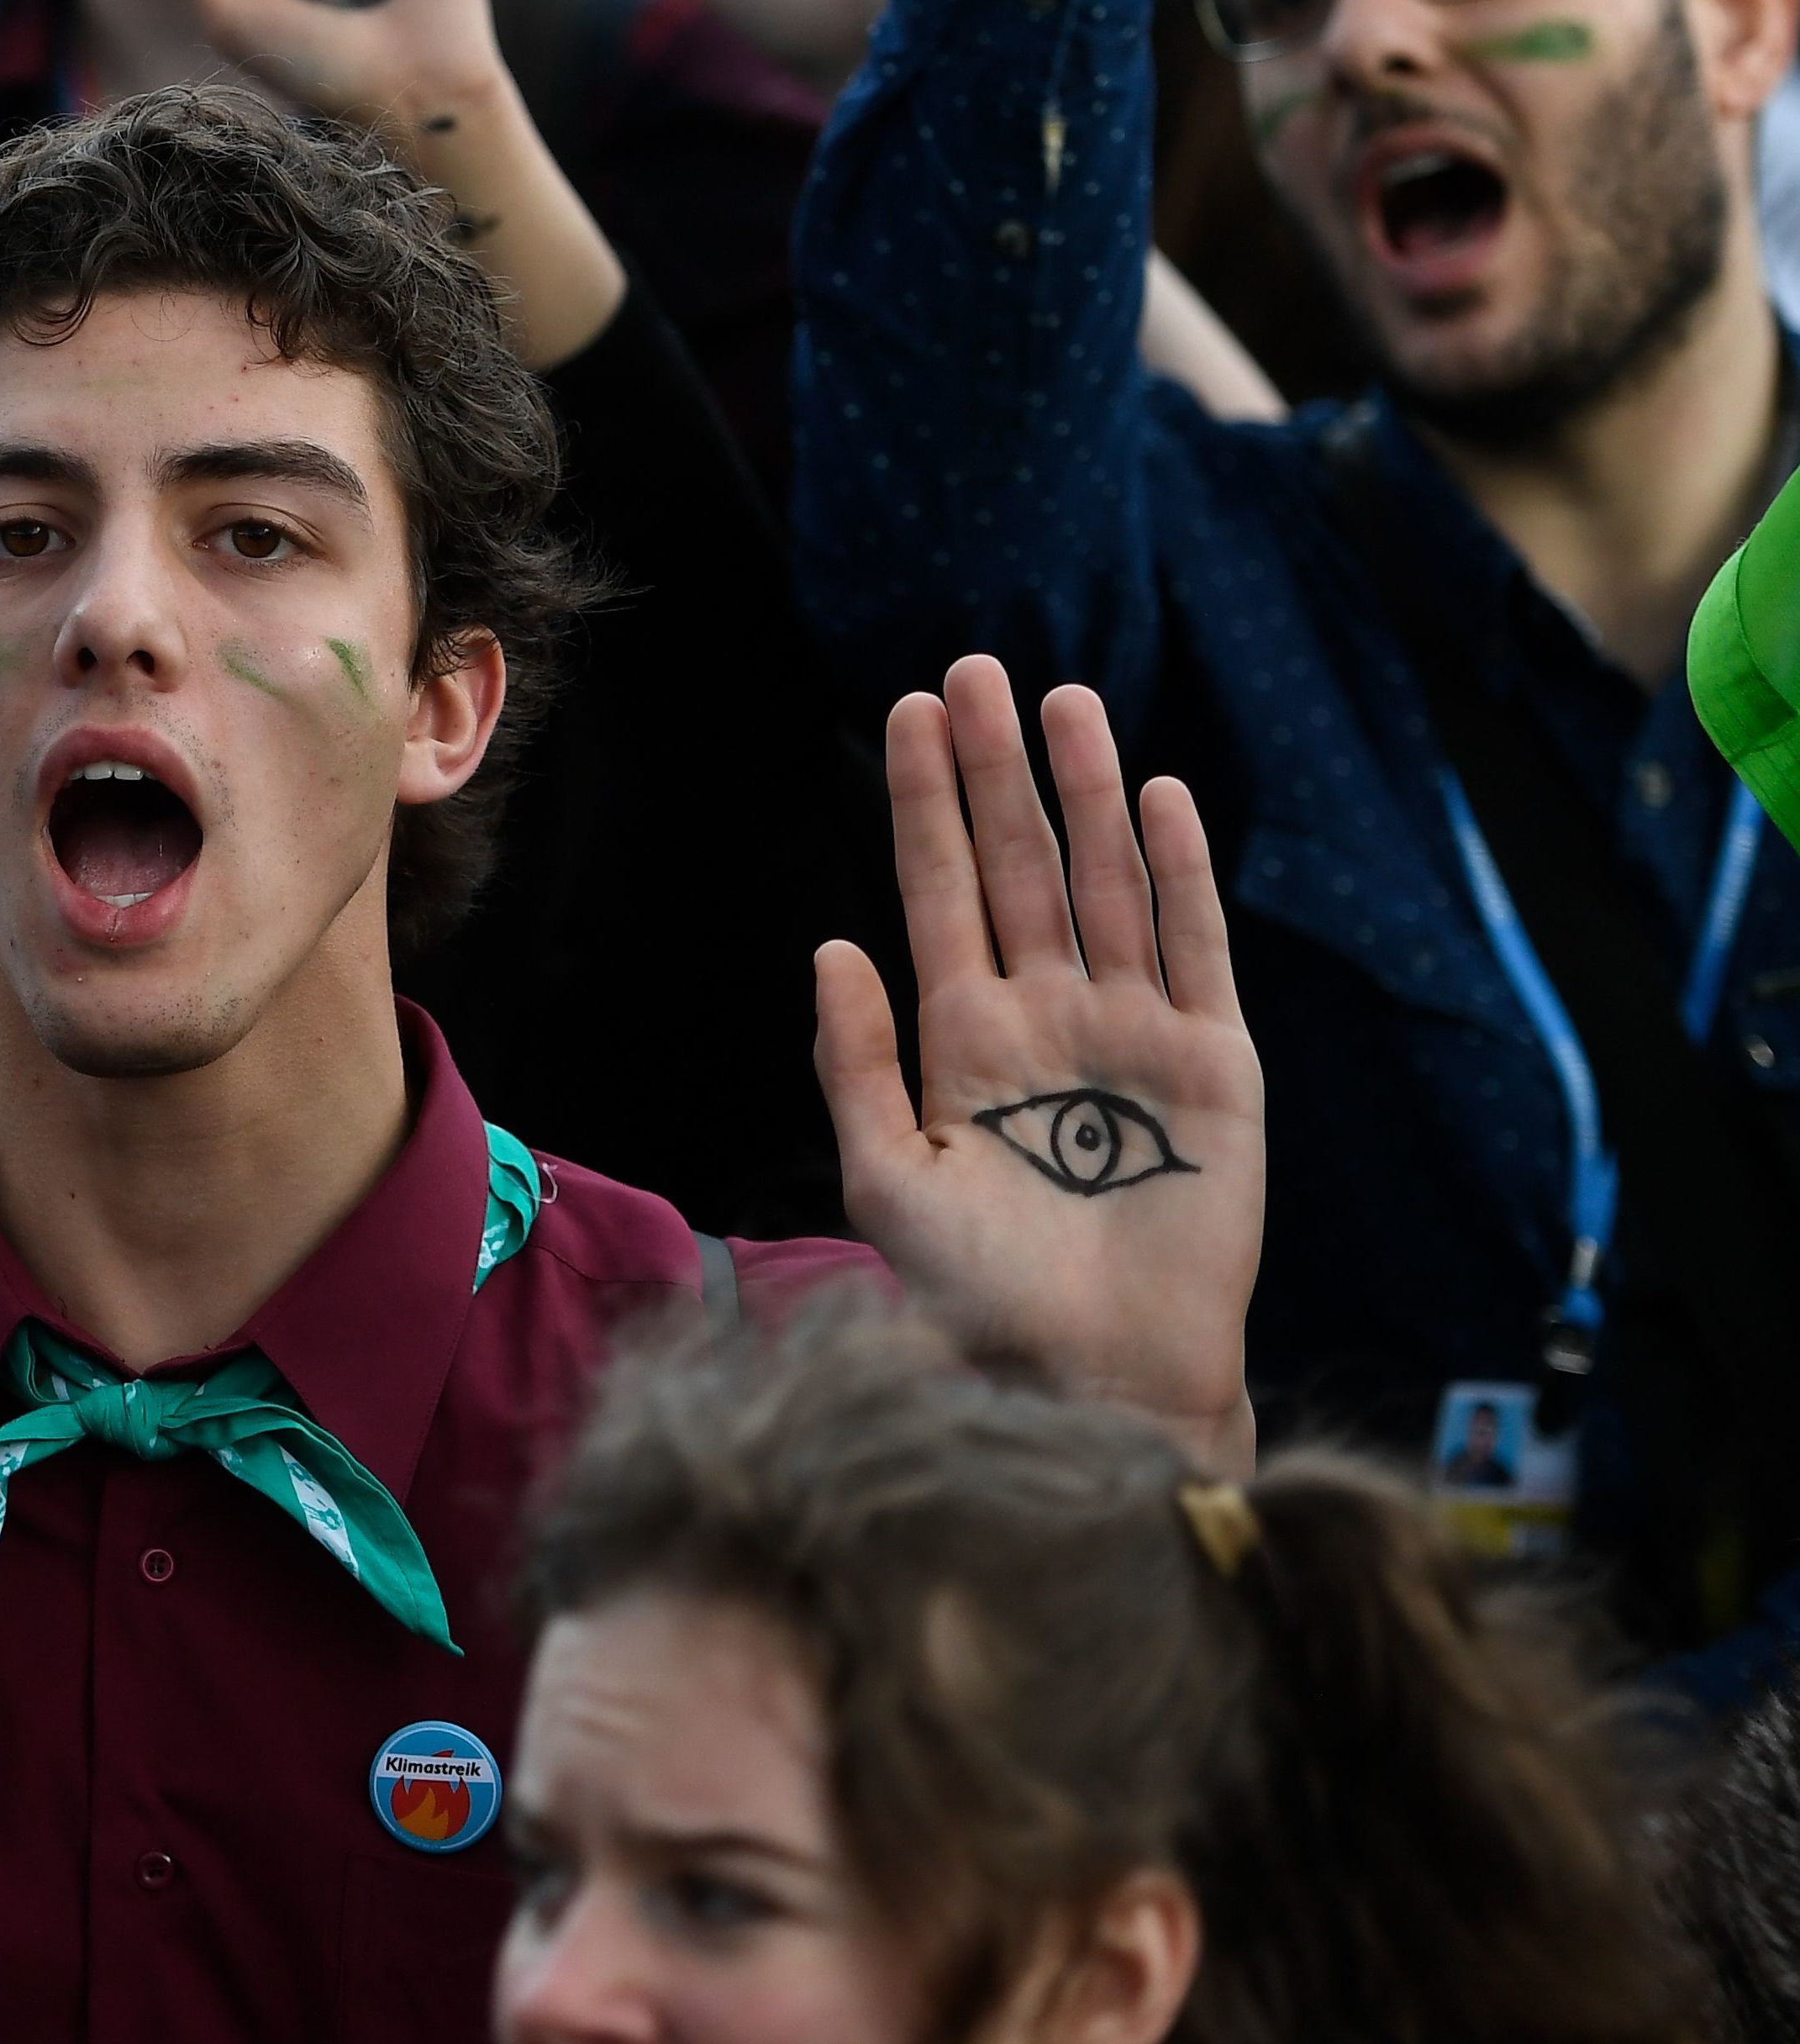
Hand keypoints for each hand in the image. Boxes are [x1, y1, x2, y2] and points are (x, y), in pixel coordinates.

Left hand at [814, 657, 1263, 1472]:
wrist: (1091, 1374)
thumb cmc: (977, 1295)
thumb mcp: (883, 1177)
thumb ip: (853, 1061)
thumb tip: (832, 944)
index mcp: (963, 1036)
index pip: (937, 888)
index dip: (923, 799)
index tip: (907, 709)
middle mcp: (1046, 1016)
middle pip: (1018, 865)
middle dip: (997, 770)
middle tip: (976, 670)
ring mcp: (1130, 1034)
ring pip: (1107, 886)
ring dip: (1086, 795)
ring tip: (1065, 703)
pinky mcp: (1212, 1066)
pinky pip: (1195, 950)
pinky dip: (1179, 874)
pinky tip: (1159, 797)